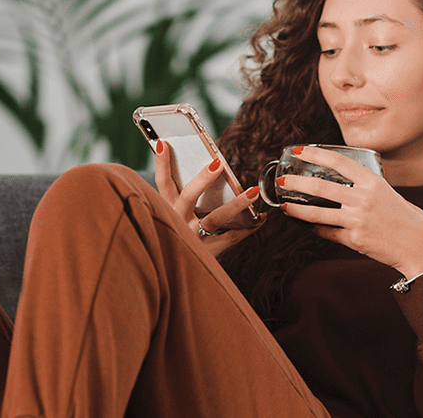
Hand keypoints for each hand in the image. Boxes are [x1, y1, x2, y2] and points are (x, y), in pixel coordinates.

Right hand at [152, 140, 265, 256]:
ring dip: (237, 204)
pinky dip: (249, 228)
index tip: (163, 143)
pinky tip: (262, 218)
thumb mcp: (173, 217)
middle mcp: (177, 223)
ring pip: (215, 218)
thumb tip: (209, 167)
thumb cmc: (177, 239)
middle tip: (218, 163)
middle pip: (188, 197)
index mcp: (166, 210)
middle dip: (203, 179)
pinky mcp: (208, 253)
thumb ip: (183, 196)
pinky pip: (231, 238)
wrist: (175, 278)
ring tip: (254, 192)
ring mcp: (193, 238)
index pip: (162, 184)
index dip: (161, 164)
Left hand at [277, 146, 422, 278]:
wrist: (419, 246)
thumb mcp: (389, 194)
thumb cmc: (407, 219)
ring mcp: (357, 220)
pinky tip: (308, 226)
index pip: (338, 162)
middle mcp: (363, 199)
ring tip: (284, 206)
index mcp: (373, 182)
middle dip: (296, 183)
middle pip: (320, 187)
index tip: (299, 151)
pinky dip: (316, 229)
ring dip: (296, 210)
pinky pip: (327, 233)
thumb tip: (345, 183)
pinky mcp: (354, 239)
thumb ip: (368, 187)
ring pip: (317, 214)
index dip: (315, 155)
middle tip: (282, 180)